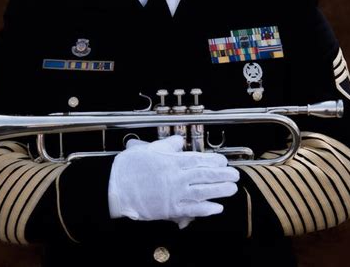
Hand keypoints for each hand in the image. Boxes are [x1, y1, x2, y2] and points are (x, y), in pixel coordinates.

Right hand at [108, 135, 239, 226]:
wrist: (115, 188)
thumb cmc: (129, 169)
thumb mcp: (148, 149)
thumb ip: (166, 145)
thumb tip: (178, 141)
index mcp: (172, 162)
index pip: (199, 160)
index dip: (214, 161)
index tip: (223, 161)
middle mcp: (177, 177)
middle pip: (205, 175)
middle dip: (223, 175)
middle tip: (235, 175)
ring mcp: (175, 194)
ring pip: (203, 192)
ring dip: (220, 191)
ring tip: (232, 189)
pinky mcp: (170, 209)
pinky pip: (192, 209)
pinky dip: (206, 209)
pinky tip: (217, 208)